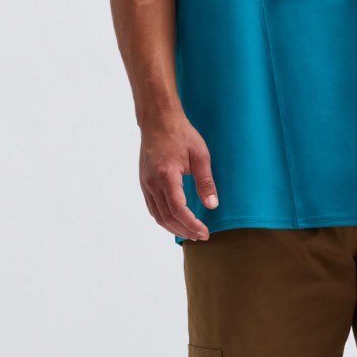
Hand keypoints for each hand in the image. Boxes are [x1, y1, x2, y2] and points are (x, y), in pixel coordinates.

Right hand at [138, 114, 218, 239]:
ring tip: (190, 233)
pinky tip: (176, 221)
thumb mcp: (200, 155)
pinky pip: (152, 208)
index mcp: (166, 175)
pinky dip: (164, 219)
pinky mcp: (144, 182)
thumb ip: (205, 182)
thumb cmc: (180, 134)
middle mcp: (152, 182)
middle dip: (184, 230)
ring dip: (174, 228)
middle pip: (167, 217)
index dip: (191, 224)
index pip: (178, 209)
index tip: (204, 232)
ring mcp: (146, 183)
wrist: (158, 120)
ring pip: (157, 216)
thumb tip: (212, 205)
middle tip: (201, 236)